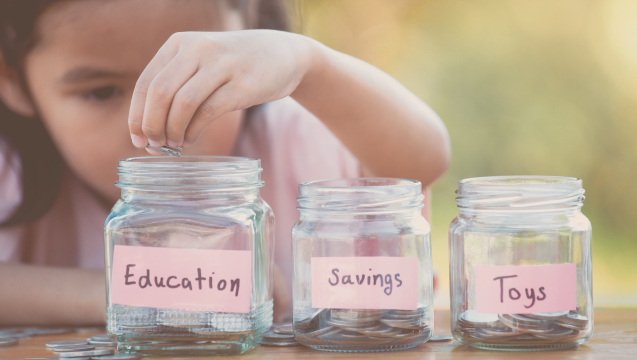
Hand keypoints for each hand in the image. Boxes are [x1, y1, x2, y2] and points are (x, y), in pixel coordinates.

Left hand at [128, 30, 315, 148]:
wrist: (285, 54)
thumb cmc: (236, 66)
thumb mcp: (202, 62)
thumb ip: (176, 85)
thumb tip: (147, 129)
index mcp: (180, 43)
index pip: (146, 82)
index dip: (136, 115)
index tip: (137, 138)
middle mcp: (198, 49)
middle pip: (160, 92)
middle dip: (152, 125)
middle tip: (154, 145)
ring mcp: (222, 65)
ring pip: (182, 103)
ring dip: (172, 130)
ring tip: (174, 145)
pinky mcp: (242, 85)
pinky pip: (208, 112)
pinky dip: (193, 131)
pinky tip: (190, 139)